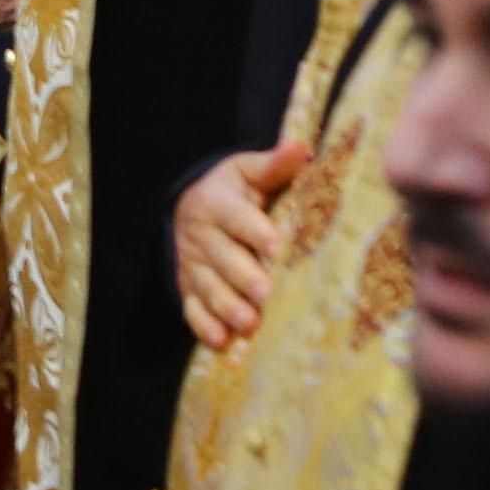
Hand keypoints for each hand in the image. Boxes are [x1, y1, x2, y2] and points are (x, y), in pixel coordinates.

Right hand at [177, 138, 313, 349]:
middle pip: (222, 258)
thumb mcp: (247, 172)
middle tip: (266, 293)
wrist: (190, 208)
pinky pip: (192, 309)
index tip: (277, 246)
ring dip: (226, 305)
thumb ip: (273, 164)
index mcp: (217, 203)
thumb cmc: (233, 191)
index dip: (256, 232)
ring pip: (208, 286)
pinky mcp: (188, 289)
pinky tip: (221, 340)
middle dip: (244, 277)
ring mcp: (193, 265)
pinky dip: (204, 326)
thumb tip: (301, 148)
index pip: (236, 218)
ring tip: (248, 321)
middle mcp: (201, 235)